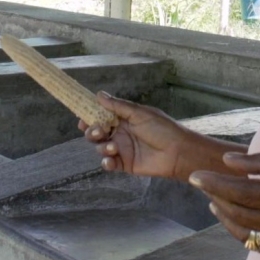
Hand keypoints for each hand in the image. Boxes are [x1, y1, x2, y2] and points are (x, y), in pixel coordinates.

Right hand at [78, 92, 193, 179]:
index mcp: (123, 119)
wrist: (177, 152)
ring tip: (113, 146)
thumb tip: (99, 95)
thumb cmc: (162, 129)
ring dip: (102, 146)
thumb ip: (118, 106)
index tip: (81, 117)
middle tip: (97, 131)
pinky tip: (110, 160)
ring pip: (100, 148)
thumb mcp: (140, 114)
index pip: (101, 116)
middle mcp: (120, 133)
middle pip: (97, 133)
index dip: (90, 116)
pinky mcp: (124, 164)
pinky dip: (106, 162)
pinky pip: (109, 164)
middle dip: (92, 131)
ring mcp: (121, 149)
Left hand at [191, 152, 259, 259]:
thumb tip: (227, 162)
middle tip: (205, 186)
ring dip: (226, 218)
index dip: (214, 183)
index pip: (241, 191)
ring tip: (216, 202)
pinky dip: (245, 233)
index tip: (194, 176)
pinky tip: (240, 219)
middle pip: (239, 214)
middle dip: (217, 199)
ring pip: (245, 235)